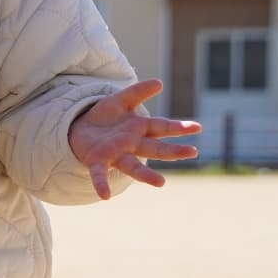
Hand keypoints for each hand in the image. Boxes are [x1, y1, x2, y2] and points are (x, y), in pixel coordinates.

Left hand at [68, 79, 200, 198]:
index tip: (198, 127)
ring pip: (132, 166)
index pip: (162, 127)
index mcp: (140, 129)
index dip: (179, 127)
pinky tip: (104, 196)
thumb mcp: (121, 100)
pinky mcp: (96, 160)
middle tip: (193, 152)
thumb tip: (159, 82)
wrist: (79, 128)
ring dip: (145, 175)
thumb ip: (138, 92)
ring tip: (161, 183)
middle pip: (154, 148)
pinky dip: (101, 184)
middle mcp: (131, 144)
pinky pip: (99, 174)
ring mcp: (115, 154)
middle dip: (173, 151)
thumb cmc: (106, 117)